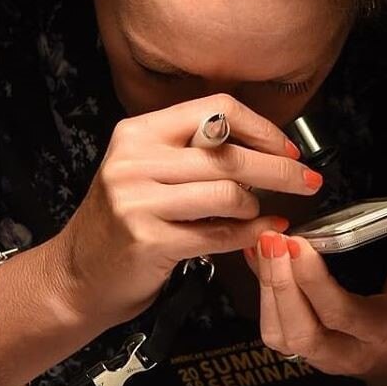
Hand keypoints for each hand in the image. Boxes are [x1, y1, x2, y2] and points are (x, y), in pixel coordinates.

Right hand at [56, 94, 322, 326]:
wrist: (78, 276)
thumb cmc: (121, 224)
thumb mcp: (145, 173)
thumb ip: (193, 155)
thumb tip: (263, 150)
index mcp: (137, 132)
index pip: (216, 109)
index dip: (261, 128)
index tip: (287, 148)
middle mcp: (135, 160)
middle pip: (229, 152)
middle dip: (280, 169)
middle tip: (308, 180)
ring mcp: (138, 201)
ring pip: (229, 192)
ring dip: (256, 206)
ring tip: (262, 214)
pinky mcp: (149, 240)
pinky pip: (219, 233)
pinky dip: (250, 234)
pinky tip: (263, 232)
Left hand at [244, 181, 386, 385]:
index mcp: (383, 332)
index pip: (339, 312)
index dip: (313, 280)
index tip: (297, 243)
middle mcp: (348, 352)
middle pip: (301, 330)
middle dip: (280, 283)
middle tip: (271, 241)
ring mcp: (322, 357)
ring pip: (280, 334)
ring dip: (266, 288)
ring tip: (262, 247)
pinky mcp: (304, 352)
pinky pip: (275, 330)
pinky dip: (262, 295)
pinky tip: (258, 262)